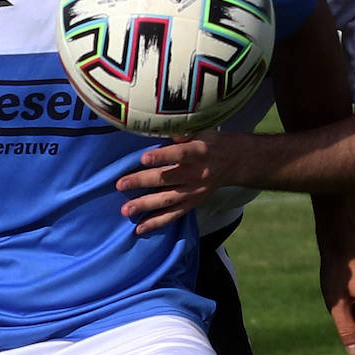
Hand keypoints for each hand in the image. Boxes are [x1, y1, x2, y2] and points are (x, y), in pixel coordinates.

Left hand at [115, 132, 254, 233]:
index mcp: (199, 151)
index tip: (143, 158)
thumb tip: (160, 126)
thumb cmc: (209, 141)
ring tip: (126, 210)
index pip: (180, 154)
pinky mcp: (193, 203)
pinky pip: (174, 216)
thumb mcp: (201, 130)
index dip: (162, 157)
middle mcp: (197, 173)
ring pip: (168, 200)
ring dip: (145, 205)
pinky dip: (157, 223)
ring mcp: (194, 191)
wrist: (234, 161)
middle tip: (120, 184)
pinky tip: (140, 228)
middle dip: (142, 182)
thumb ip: (182, 132)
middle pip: (167, 179)